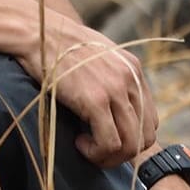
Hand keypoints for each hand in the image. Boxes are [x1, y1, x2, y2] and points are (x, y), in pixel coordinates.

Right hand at [15, 11, 157, 166]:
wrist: (38, 33)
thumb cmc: (60, 47)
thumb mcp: (98, 57)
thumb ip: (112, 78)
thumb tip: (114, 109)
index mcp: (134, 70)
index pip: (150, 120)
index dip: (131, 138)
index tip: (108, 138)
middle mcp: (131, 79)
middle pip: (145, 136)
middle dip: (123, 153)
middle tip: (98, 150)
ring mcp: (115, 90)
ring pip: (130, 144)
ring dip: (109, 156)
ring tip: (87, 147)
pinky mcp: (96, 100)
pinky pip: (109, 143)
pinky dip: (95, 152)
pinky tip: (79, 142)